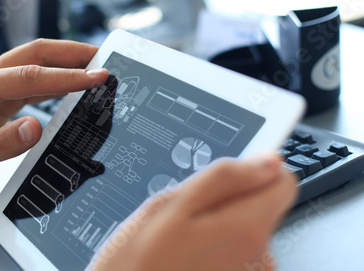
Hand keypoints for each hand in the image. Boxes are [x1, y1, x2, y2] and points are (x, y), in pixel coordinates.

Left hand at [0, 39, 108, 192]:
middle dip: (74, 53)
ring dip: (69, 60)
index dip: (67, 76)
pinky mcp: (3, 87)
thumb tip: (35, 128)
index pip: (32, 75)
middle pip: (38, 52)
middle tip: (105, 59)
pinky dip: (59, 75)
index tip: (96, 78)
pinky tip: (75, 81)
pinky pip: (36, 74)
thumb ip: (3, 143)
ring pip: (39, 59)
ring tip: (97, 67)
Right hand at [90, 155, 297, 270]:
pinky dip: (215, 246)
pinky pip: (235, 251)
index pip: (282, 182)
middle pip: (261, 205)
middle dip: (228, 200)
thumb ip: (225, 178)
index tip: (227, 174)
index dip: (254, 170)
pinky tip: (186, 254)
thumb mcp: (171, 206)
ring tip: (181, 237)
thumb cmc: (139, 263)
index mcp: (246, 229)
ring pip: (245, 227)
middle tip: (187, 212)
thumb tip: (268, 161)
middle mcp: (260, 257)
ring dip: (218, 225)